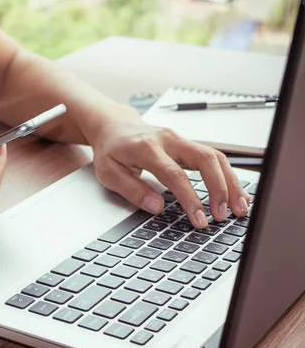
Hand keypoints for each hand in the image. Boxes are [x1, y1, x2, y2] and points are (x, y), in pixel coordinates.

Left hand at [91, 116, 249, 228]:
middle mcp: (167, 140)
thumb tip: (157, 207)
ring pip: (214, 156)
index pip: (174, 174)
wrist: (113, 127)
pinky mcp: (187, 144)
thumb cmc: (110, 151)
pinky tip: (235, 193)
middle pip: (204, 159)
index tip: (199, 219)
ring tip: (239, 208)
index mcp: (146, 148)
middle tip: (223, 216)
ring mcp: (180, 140)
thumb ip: (132, 190)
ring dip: (230, 183)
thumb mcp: (108, 173)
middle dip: (219, 189)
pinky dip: (227, 176)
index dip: (190, 198)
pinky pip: (213, 157)